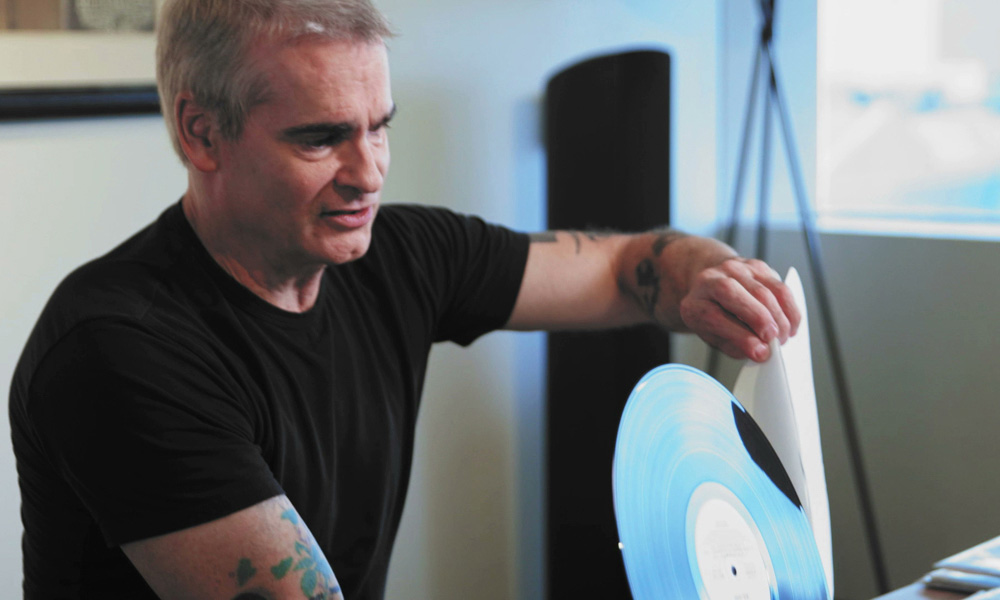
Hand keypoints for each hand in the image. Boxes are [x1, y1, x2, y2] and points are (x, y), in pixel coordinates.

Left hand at [678, 257, 800, 361]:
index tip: (760, 352)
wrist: (710, 287)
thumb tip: (763, 351)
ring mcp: (736, 269)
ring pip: (766, 292)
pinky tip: (789, 324)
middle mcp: (713, 279)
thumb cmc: (712, 317)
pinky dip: (790, 309)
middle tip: (775, 342)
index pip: (715, 317)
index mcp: (695, 303)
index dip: (741, 336)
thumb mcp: (713, 337)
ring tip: (782, 336)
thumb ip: (735, 345)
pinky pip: (781, 288)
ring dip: (780, 318)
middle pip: (741, 297)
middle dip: (763, 322)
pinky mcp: (758, 267)